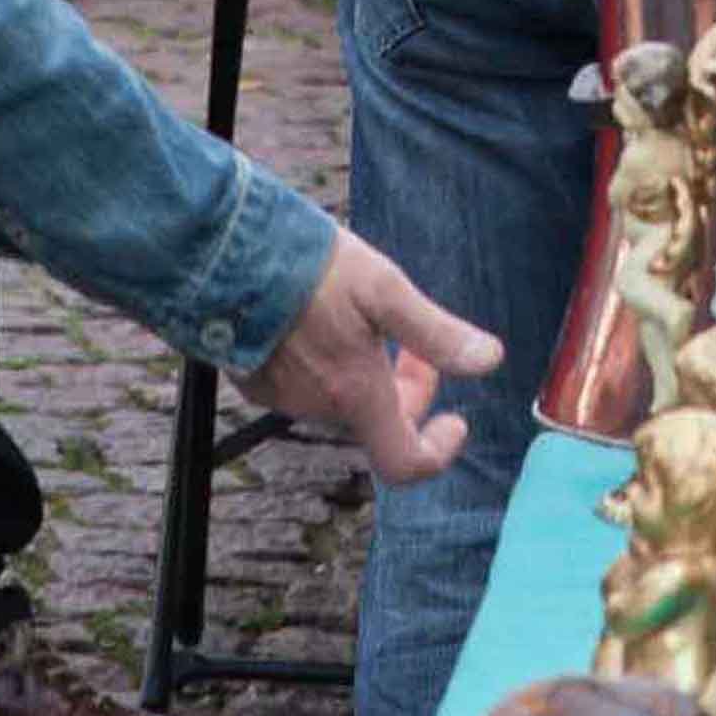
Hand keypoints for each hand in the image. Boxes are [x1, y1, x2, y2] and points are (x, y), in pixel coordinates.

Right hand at [243, 231, 502, 484]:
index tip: (453, 419)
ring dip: (364, 371)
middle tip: (412, 343)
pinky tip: (319, 318)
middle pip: (378, 420)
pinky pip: (303, 386)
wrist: (225, 254)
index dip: (437, 450)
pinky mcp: (253, 380)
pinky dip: (324, 365)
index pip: (405, 462)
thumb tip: (489, 360)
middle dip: (406, 387)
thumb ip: (437, 332)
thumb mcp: (385, 289)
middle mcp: (318, 407)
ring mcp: (282, 396)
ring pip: (341, 400)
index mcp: (355, 394)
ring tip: (363, 317)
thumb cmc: (308, 268)